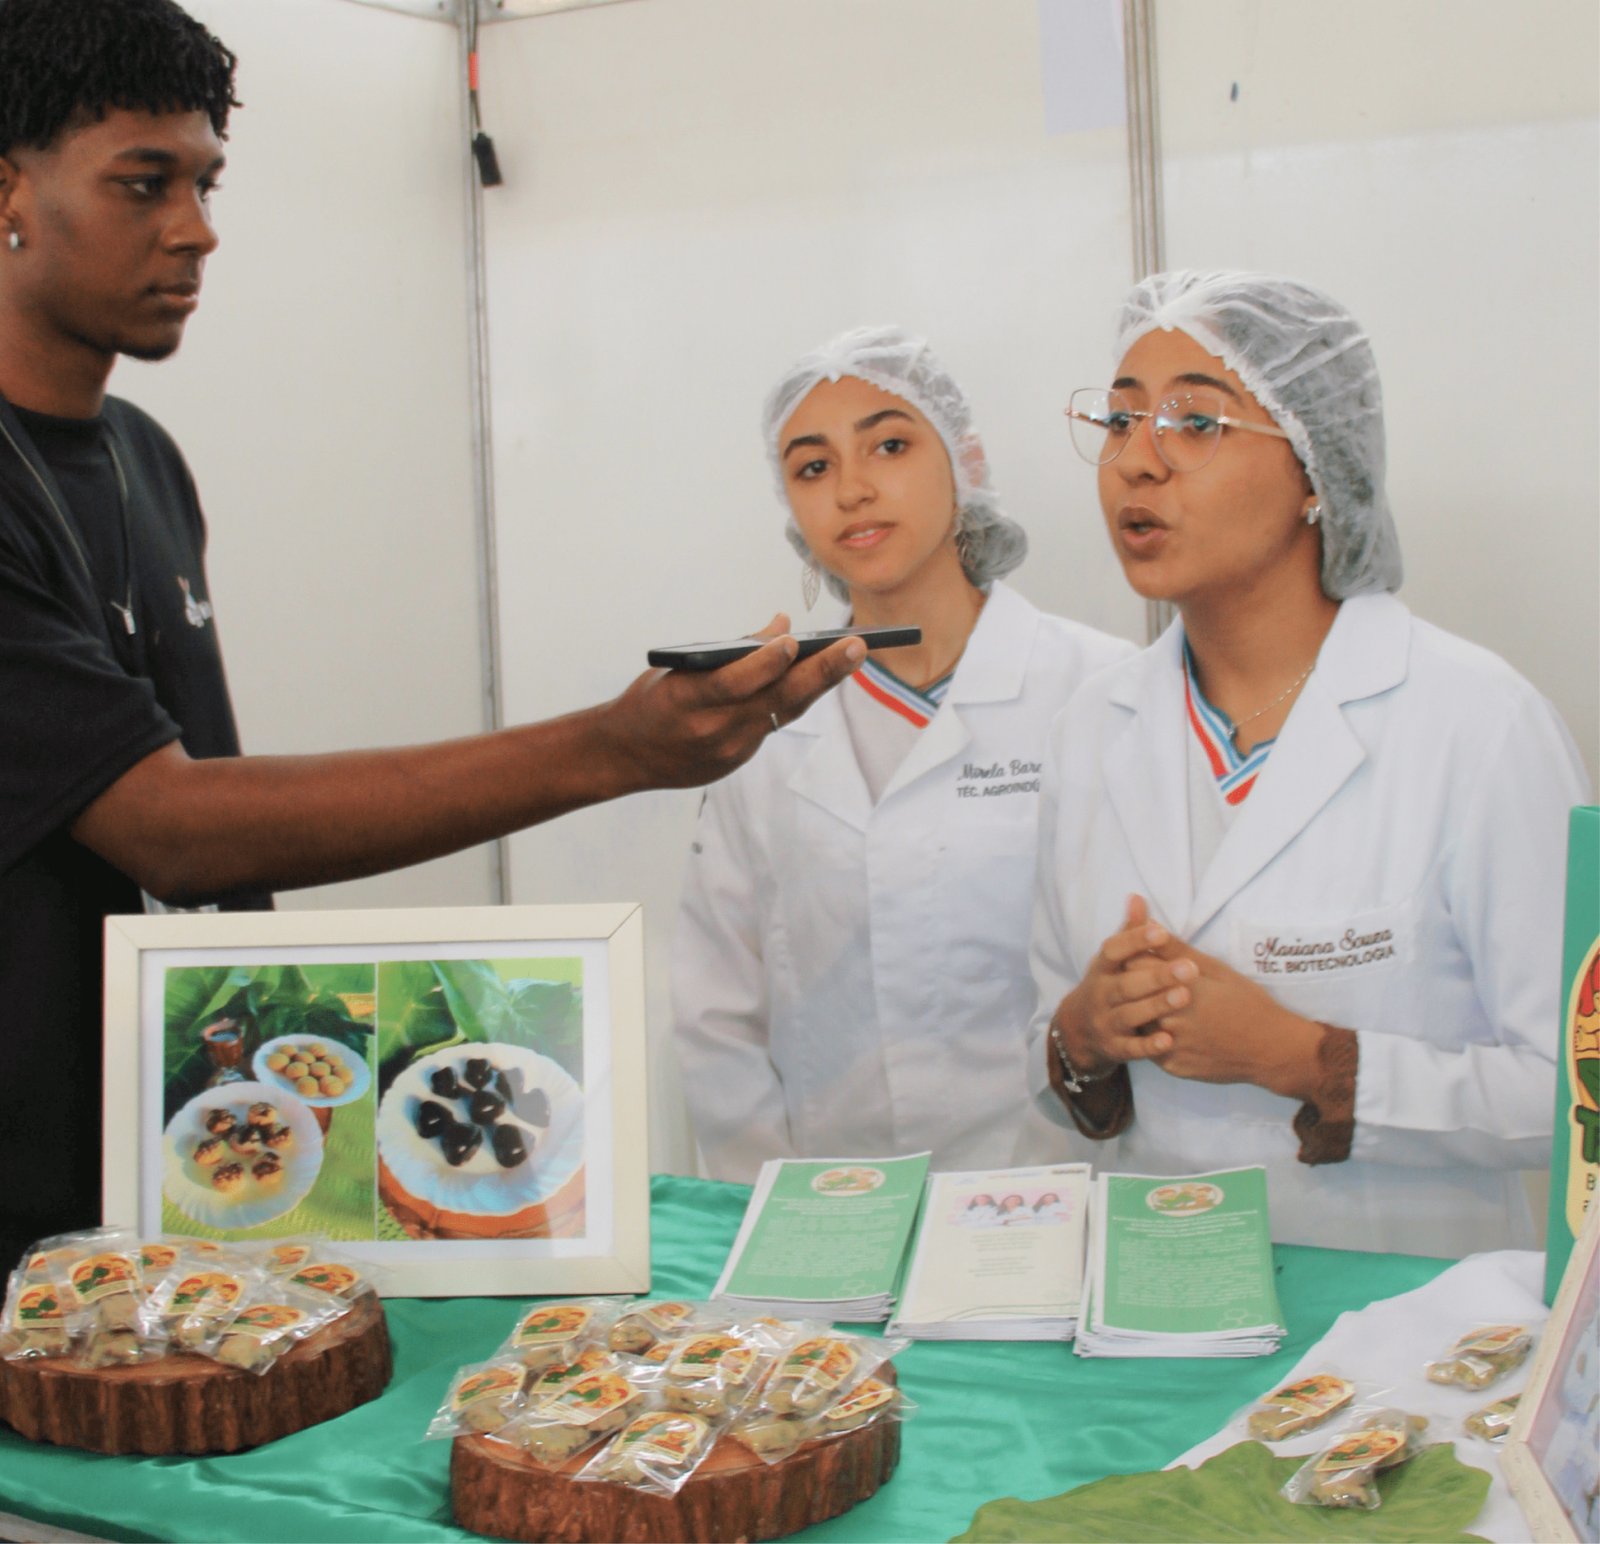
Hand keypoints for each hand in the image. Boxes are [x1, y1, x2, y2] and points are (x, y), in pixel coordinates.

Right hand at [598, 613, 864, 790]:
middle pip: (776, 700)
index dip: (765, 663)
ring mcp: (730, 750)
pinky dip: (795, 699)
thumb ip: (731, 652)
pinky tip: (820, 676)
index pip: (733, 682)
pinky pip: (774, 724)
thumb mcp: (677, 669)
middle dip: (820, 673)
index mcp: (687, 701)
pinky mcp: (738, 760)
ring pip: (784, 712)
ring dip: (820, 684)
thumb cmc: (652, 701)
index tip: (793, 640)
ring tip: (851, 656)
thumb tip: (783, 627)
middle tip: (856, 647)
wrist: (625, 757)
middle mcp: (713, 730)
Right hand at [1051, 895, 1197, 1076]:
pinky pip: (1131, 1049)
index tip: (1160, 931)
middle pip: (1126, 985)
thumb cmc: (1107, 986)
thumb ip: (1128, 932)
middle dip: (1157, 976)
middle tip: (1188, 968)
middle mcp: (1100, 995)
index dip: (1134, 940)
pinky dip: (1148, 1046)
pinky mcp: (1114, 1048)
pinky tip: (1169, 1040)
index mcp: (1101, 969)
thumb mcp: (1112, 961)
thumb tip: (1138, 897)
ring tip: (1184, 996)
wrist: (1078, 1031)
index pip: (1113, 951)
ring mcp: (1105, 1023)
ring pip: (1130, 1015)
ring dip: (1156, 1006)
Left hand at [1131, 935, 1322, 1100]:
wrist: (1270, 1048)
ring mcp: (1169, 1045)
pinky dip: (1153, 1036)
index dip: (1136, 958)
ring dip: (1140, 1011)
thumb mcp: (1215, 969)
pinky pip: (1149, 1047)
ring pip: (1136, 1021)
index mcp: (1179, 987)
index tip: (1143, 957)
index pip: (1134, 965)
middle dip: (1134, 984)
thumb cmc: (1246, 1002)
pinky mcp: (1171, 1066)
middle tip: (1147, 982)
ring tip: (1158, 1005)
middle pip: (1130, 994)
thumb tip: (1148, 923)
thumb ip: (1177, 949)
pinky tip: (1168, 1028)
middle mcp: (1170, 1017)